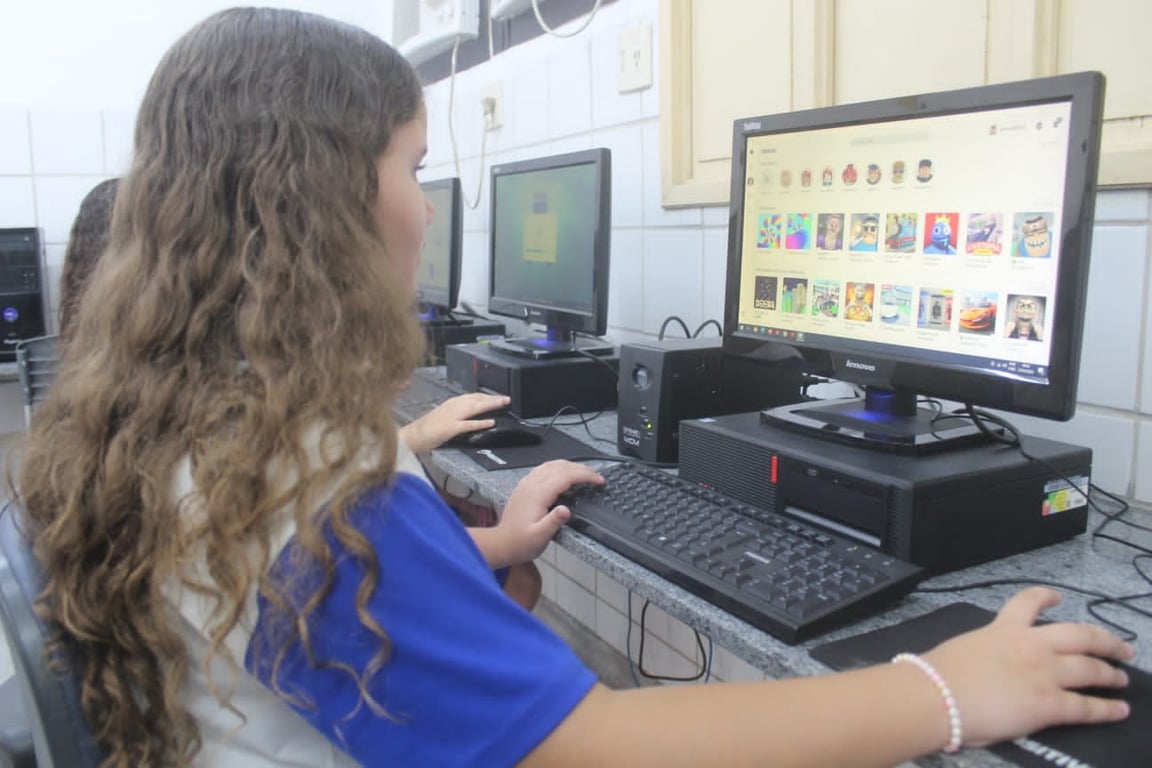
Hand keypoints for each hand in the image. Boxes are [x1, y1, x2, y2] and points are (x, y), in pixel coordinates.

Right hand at [399, 392, 510, 451]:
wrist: (414, 435)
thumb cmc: (428, 427)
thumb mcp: (444, 414)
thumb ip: (458, 413)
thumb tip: (472, 414)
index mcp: (452, 403)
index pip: (473, 396)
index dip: (487, 396)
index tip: (498, 396)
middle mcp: (453, 406)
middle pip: (477, 399)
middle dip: (493, 398)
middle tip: (507, 398)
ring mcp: (453, 416)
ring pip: (475, 408)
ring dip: (490, 405)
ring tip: (503, 404)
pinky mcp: (451, 428)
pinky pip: (469, 424)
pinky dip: (480, 422)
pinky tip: (491, 422)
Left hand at [489, 461, 603, 566]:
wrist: (501, 543)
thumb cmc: (521, 543)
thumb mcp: (539, 537)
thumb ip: (553, 522)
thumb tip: (566, 510)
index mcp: (538, 494)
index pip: (566, 476)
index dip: (585, 475)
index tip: (599, 481)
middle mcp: (532, 484)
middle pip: (561, 466)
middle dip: (582, 469)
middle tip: (597, 477)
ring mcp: (527, 483)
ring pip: (552, 464)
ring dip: (571, 466)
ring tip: (585, 473)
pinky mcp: (525, 486)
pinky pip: (544, 468)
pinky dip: (558, 467)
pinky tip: (563, 472)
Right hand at [922, 587, 1132, 747]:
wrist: (937, 695)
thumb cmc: (939, 675)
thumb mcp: (964, 648)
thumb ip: (985, 651)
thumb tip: (989, 665)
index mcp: (1004, 630)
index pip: (1028, 603)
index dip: (1046, 597)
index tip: (1058, 597)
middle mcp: (1031, 646)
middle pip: (1080, 635)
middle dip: (1106, 640)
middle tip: (1121, 647)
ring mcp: (1044, 674)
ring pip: (1090, 667)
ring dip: (1111, 672)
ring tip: (1122, 677)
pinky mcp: (1049, 704)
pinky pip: (1086, 707)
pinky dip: (1107, 709)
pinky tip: (1119, 710)